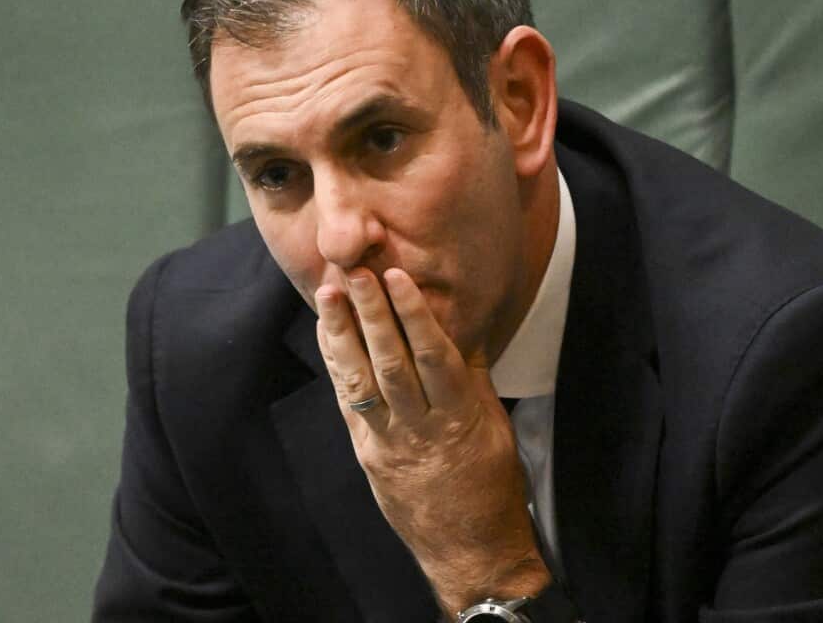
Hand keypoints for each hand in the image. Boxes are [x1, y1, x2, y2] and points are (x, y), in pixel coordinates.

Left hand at [315, 267, 550, 614]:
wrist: (472, 551)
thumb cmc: (492, 486)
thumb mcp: (494, 428)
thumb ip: (473, 378)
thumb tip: (461, 329)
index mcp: (459, 419)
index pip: (432, 356)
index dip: (413, 314)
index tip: (398, 276)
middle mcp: (419, 429)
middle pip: (390, 363)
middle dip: (370, 314)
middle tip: (353, 271)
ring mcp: (387, 444)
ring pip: (361, 382)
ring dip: (342, 334)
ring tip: (328, 293)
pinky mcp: (368, 456)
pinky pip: (349, 404)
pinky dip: (337, 366)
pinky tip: (328, 333)